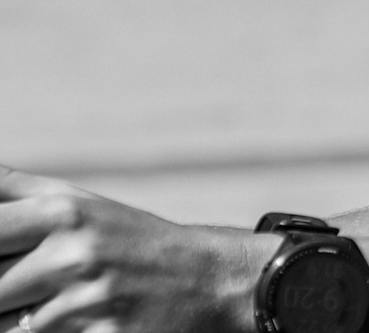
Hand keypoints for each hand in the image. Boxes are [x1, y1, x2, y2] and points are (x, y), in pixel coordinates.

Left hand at [0, 165, 263, 332]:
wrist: (207, 279)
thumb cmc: (127, 239)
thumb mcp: (75, 202)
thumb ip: (11, 190)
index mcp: (61, 214)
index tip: (3, 260)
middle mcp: (73, 256)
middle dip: (4, 291)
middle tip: (27, 281)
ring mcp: (86, 304)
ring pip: (6, 325)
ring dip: (19, 320)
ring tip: (50, 303)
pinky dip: (47, 332)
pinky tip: (70, 323)